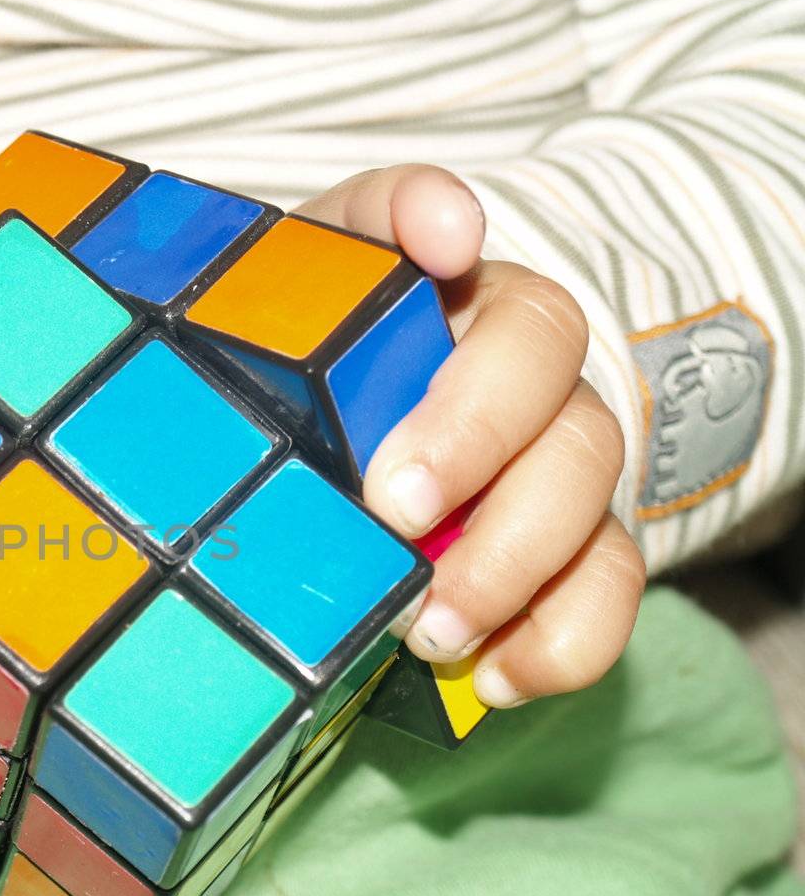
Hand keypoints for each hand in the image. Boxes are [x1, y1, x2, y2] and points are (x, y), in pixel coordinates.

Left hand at [298, 167, 647, 708]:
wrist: (324, 461)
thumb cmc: (304, 378)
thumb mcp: (290, 310)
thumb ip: (344, 246)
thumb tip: (443, 221)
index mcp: (443, 294)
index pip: (437, 222)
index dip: (445, 231)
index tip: (440, 251)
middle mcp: (514, 366)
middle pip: (543, 367)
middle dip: (476, 437)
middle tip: (396, 509)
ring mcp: (549, 460)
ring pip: (585, 486)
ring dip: (513, 561)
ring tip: (434, 625)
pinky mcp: (566, 552)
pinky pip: (605, 589)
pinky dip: (562, 640)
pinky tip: (494, 675)